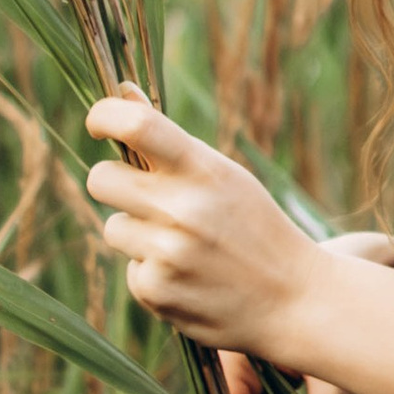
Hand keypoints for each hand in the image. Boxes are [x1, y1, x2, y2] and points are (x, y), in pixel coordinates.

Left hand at [85, 90, 320, 351]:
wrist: (295, 301)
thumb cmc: (256, 228)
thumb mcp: (224, 176)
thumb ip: (169, 142)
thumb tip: (121, 92)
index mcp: (204, 171)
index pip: (137, 125)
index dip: (104, 116)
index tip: (99, 123)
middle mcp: (183, 209)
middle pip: (100, 179)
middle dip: (112, 183)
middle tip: (141, 194)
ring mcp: (168, 253)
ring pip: (113, 227)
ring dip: (138, 235)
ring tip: (185, 247)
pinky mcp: (157, 291)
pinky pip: (130, 270)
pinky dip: (153, 273)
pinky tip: (190, 278)